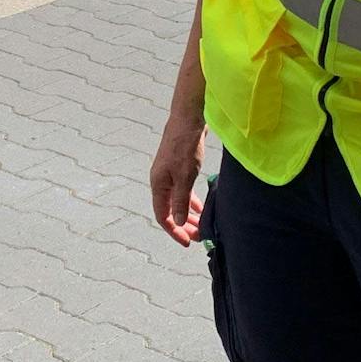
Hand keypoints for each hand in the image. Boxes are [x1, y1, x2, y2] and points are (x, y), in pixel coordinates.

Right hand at [149, 110, 205, 245]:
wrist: (187, 119)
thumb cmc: (184, 147)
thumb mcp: (184, 177)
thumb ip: (181, 201)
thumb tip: (179, 223)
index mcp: (158, 185)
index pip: (163, 216)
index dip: (175, 231)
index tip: (189, 242)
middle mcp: (161, 181)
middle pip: (170, 210)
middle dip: (184, 225)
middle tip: (199, 236)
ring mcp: (169, 174)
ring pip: (178, 201)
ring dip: (189, 214)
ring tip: (202, 225)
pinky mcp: (179, 167)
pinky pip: (183, 191)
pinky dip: (191, 201)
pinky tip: (202, 207)